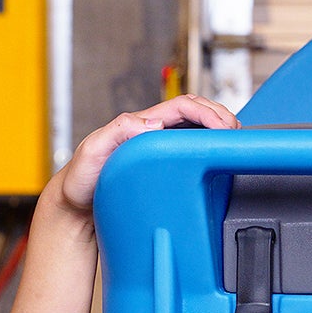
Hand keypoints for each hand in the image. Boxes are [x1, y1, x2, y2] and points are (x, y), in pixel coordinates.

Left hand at [54, 94, 238, 214]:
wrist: (75, 206)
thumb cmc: (81, 178)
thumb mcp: (93, 150)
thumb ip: (117, 131)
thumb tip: (151, 123)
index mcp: (142, 124)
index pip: (183, 106)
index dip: (207, 112)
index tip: (223, 127)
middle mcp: (154, 133)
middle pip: (196, 113)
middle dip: (221, 116)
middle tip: (236, 133)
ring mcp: (160, 151)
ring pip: (198, 131)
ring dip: (219, 130)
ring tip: (234, 141)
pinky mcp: (163, 169)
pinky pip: (191, 154)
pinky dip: (210, 151)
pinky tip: (218, 160)